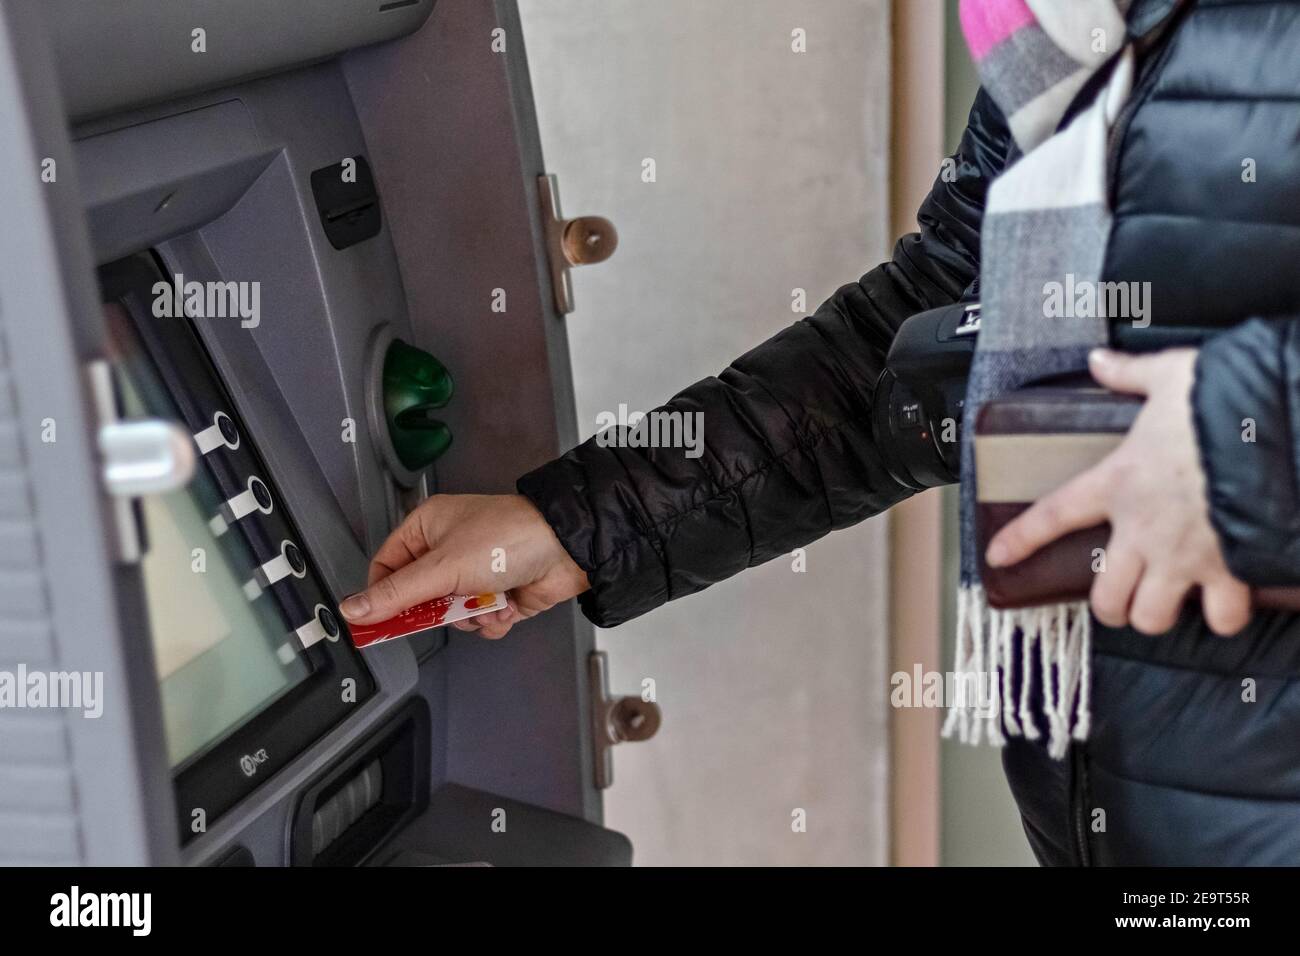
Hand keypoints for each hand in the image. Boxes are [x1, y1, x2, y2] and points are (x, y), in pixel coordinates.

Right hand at [339, 494, 589, 639]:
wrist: (566, 549)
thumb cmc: (506, 538)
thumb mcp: (442, 568)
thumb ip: (397, 594)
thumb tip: (353, 609)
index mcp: (427, 528)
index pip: (387, 566)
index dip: (382, 595)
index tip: (379, 621)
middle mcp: (449, 548)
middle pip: (419, 596)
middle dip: (436, 609)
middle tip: (446, 609)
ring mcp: (476, 572)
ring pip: (451, 613)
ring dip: (469, 616)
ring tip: (487, 601)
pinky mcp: (500, 593)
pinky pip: (480, 620)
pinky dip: (492, 620)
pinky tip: (506, 607)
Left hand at [986, 348, 1249, 635]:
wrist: (1277, 427)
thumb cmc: (1219, 401)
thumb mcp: (1169, 376)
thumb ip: (1131, 375)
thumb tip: (1100, 360)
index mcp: (1118, 482)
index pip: (1053, 516)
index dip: (1021, 540)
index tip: (997, 556)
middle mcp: (1143, 529)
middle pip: (1106, 596)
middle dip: (1110, 606)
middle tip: (1120, 597)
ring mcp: (1185, 556)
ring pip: (1151, 616)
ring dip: (1155, 615)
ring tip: (1164, 603)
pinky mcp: (1231, 569)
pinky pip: (1222, 618)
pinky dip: (1224, 616)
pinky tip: (1225, 602)